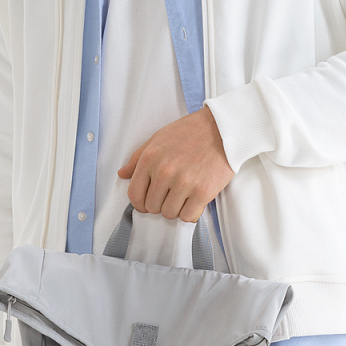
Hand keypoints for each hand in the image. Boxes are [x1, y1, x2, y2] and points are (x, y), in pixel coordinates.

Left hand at [117, 105, 233, 221]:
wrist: (222, 128)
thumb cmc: (191, 132)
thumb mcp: (159, 138)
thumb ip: (137, 158)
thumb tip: (123, 174)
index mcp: (150, 158)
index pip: (135, 195)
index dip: (140, 204)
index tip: (147, 203)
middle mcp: (164, 172)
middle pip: (152, 207)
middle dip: (160, 204)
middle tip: (171, 194)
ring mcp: (184, 183)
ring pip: (170, 213)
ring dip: (176, 208)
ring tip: (184, 195)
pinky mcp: (203, 192)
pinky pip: (188, 216)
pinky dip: (191, 212)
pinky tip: (195, 200)